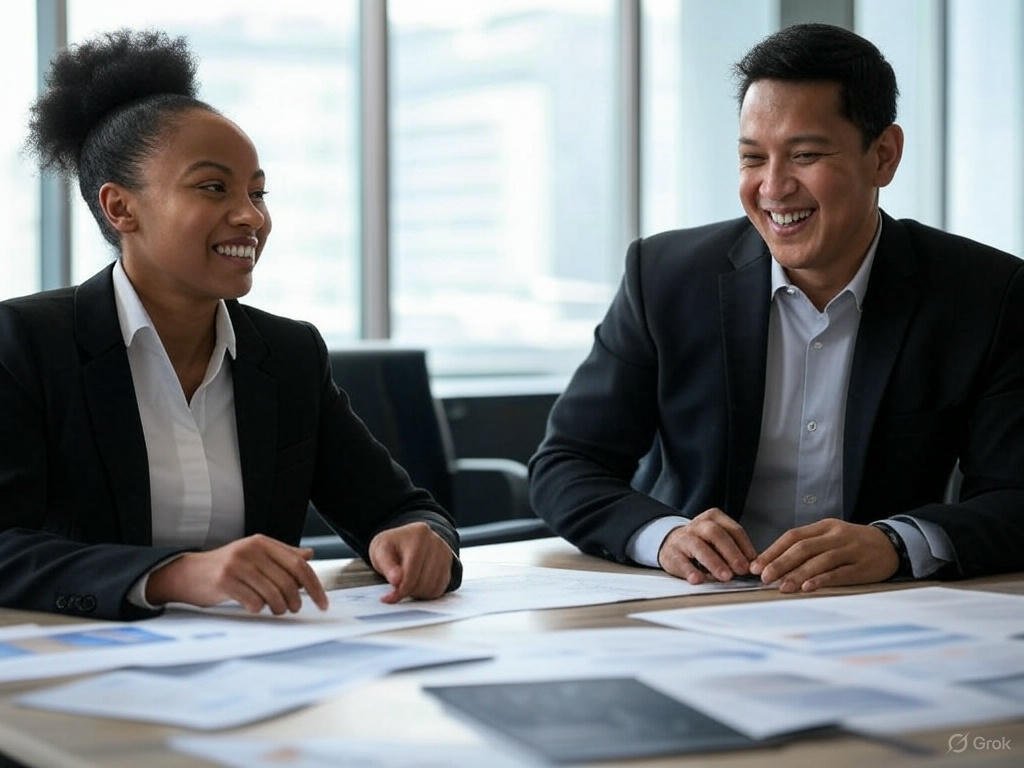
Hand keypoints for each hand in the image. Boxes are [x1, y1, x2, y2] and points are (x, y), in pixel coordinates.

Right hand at [146, 534, 328, 613]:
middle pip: (288, 582)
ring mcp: (237, 564)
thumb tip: (309, 556)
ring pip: (273, 594)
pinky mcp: (224, 580)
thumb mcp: (255, 555)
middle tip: (293, 609)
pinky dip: (258, 609)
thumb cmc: (228, 567)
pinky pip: (253, 602)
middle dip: (295, 601)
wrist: (189, 574)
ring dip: (279, 608)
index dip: (315, 586)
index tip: (323, 603)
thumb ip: (282, 555)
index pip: (300, 565)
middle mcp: (252, 550)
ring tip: (276, 610)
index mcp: (263, 543)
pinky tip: (254, 608)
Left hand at [369, 522, 454, 603]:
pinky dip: (428, 592)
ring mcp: (444, 552)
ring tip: (406, 586)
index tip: (389, 598)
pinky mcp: (449, 562)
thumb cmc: (391, 546)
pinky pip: (441, 586)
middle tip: (396, 591)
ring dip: (418, 593)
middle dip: (408, 591)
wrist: (404, 539)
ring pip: (434, 586)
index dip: (401, 589)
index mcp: (418, 534)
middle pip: (424, 580)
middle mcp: (435, 541)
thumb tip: (396, 580)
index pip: (412, 570)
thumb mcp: (380, 551)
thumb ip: (387, 566)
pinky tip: (416, 586)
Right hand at [657, 508, 756, 583]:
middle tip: (741, 570)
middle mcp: (698, 525)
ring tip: (725, 577)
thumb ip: (735, 550)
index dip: (745, 546)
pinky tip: (698, 579)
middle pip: (716, 534)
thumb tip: (755, 566)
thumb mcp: (718, 541)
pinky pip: (681, 561)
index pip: (733, 530)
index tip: (753, 563)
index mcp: (713, 518)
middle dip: (731, 552)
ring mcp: (683, 538)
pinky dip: (690, 571)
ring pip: (698, 546)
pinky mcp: (671, 553)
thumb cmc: (702, 544)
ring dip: (714, 562)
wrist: (671, 543)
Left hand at [750, 519, 898, 592]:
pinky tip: (808, 588)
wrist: (892, 544)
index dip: (773, 551)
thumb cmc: (853, 543)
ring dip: (797, 574)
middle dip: (780, 563)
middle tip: (764, 577)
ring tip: (782, 587)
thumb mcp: (830, 536)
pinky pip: (838, 573)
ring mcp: (850, 550)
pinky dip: (821, 580)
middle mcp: (835, 536)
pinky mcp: (862, 567)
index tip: (756, 566)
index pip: (792, 536)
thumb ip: (807, 546)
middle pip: (802, 548)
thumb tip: (774, 563)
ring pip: (819, 561)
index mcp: (824, 526)